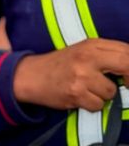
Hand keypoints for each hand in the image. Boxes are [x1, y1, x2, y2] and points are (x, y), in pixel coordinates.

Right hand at [13, 38, 128, 111]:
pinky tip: (81, 97)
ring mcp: (81, 75)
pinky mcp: (75, 92)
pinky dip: (92, 105)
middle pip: (127, 66)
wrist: (30, 75)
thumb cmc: (60, 64)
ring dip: (104, 96)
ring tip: (88, 90)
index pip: (127, 52)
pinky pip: (98, 105)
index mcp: (91, 45)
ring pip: (111, 92)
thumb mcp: (83, 51)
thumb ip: (107, 54)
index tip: (127, 75)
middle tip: (123, 84)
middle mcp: (87, 57)